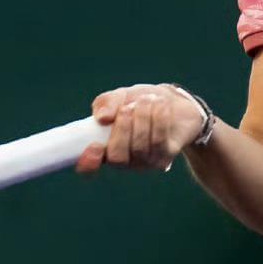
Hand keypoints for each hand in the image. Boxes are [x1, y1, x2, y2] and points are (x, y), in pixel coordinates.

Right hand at [75, 84, 205, 174]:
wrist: (174, 104)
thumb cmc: (141, 102)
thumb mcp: (121, 96)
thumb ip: (107, 102)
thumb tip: (102, 117)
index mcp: (104, 148)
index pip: (89, 167)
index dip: (88, 162)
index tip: (94, 145)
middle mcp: (123, 161)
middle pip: (117, 158)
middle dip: (122, 129)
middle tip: (128, 107)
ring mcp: (144, 163)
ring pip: (139, 148)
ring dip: (142, 119)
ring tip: (146, 99)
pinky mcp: (165, 158)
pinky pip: (159, 142)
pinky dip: (158, 120)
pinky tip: (160, 105)